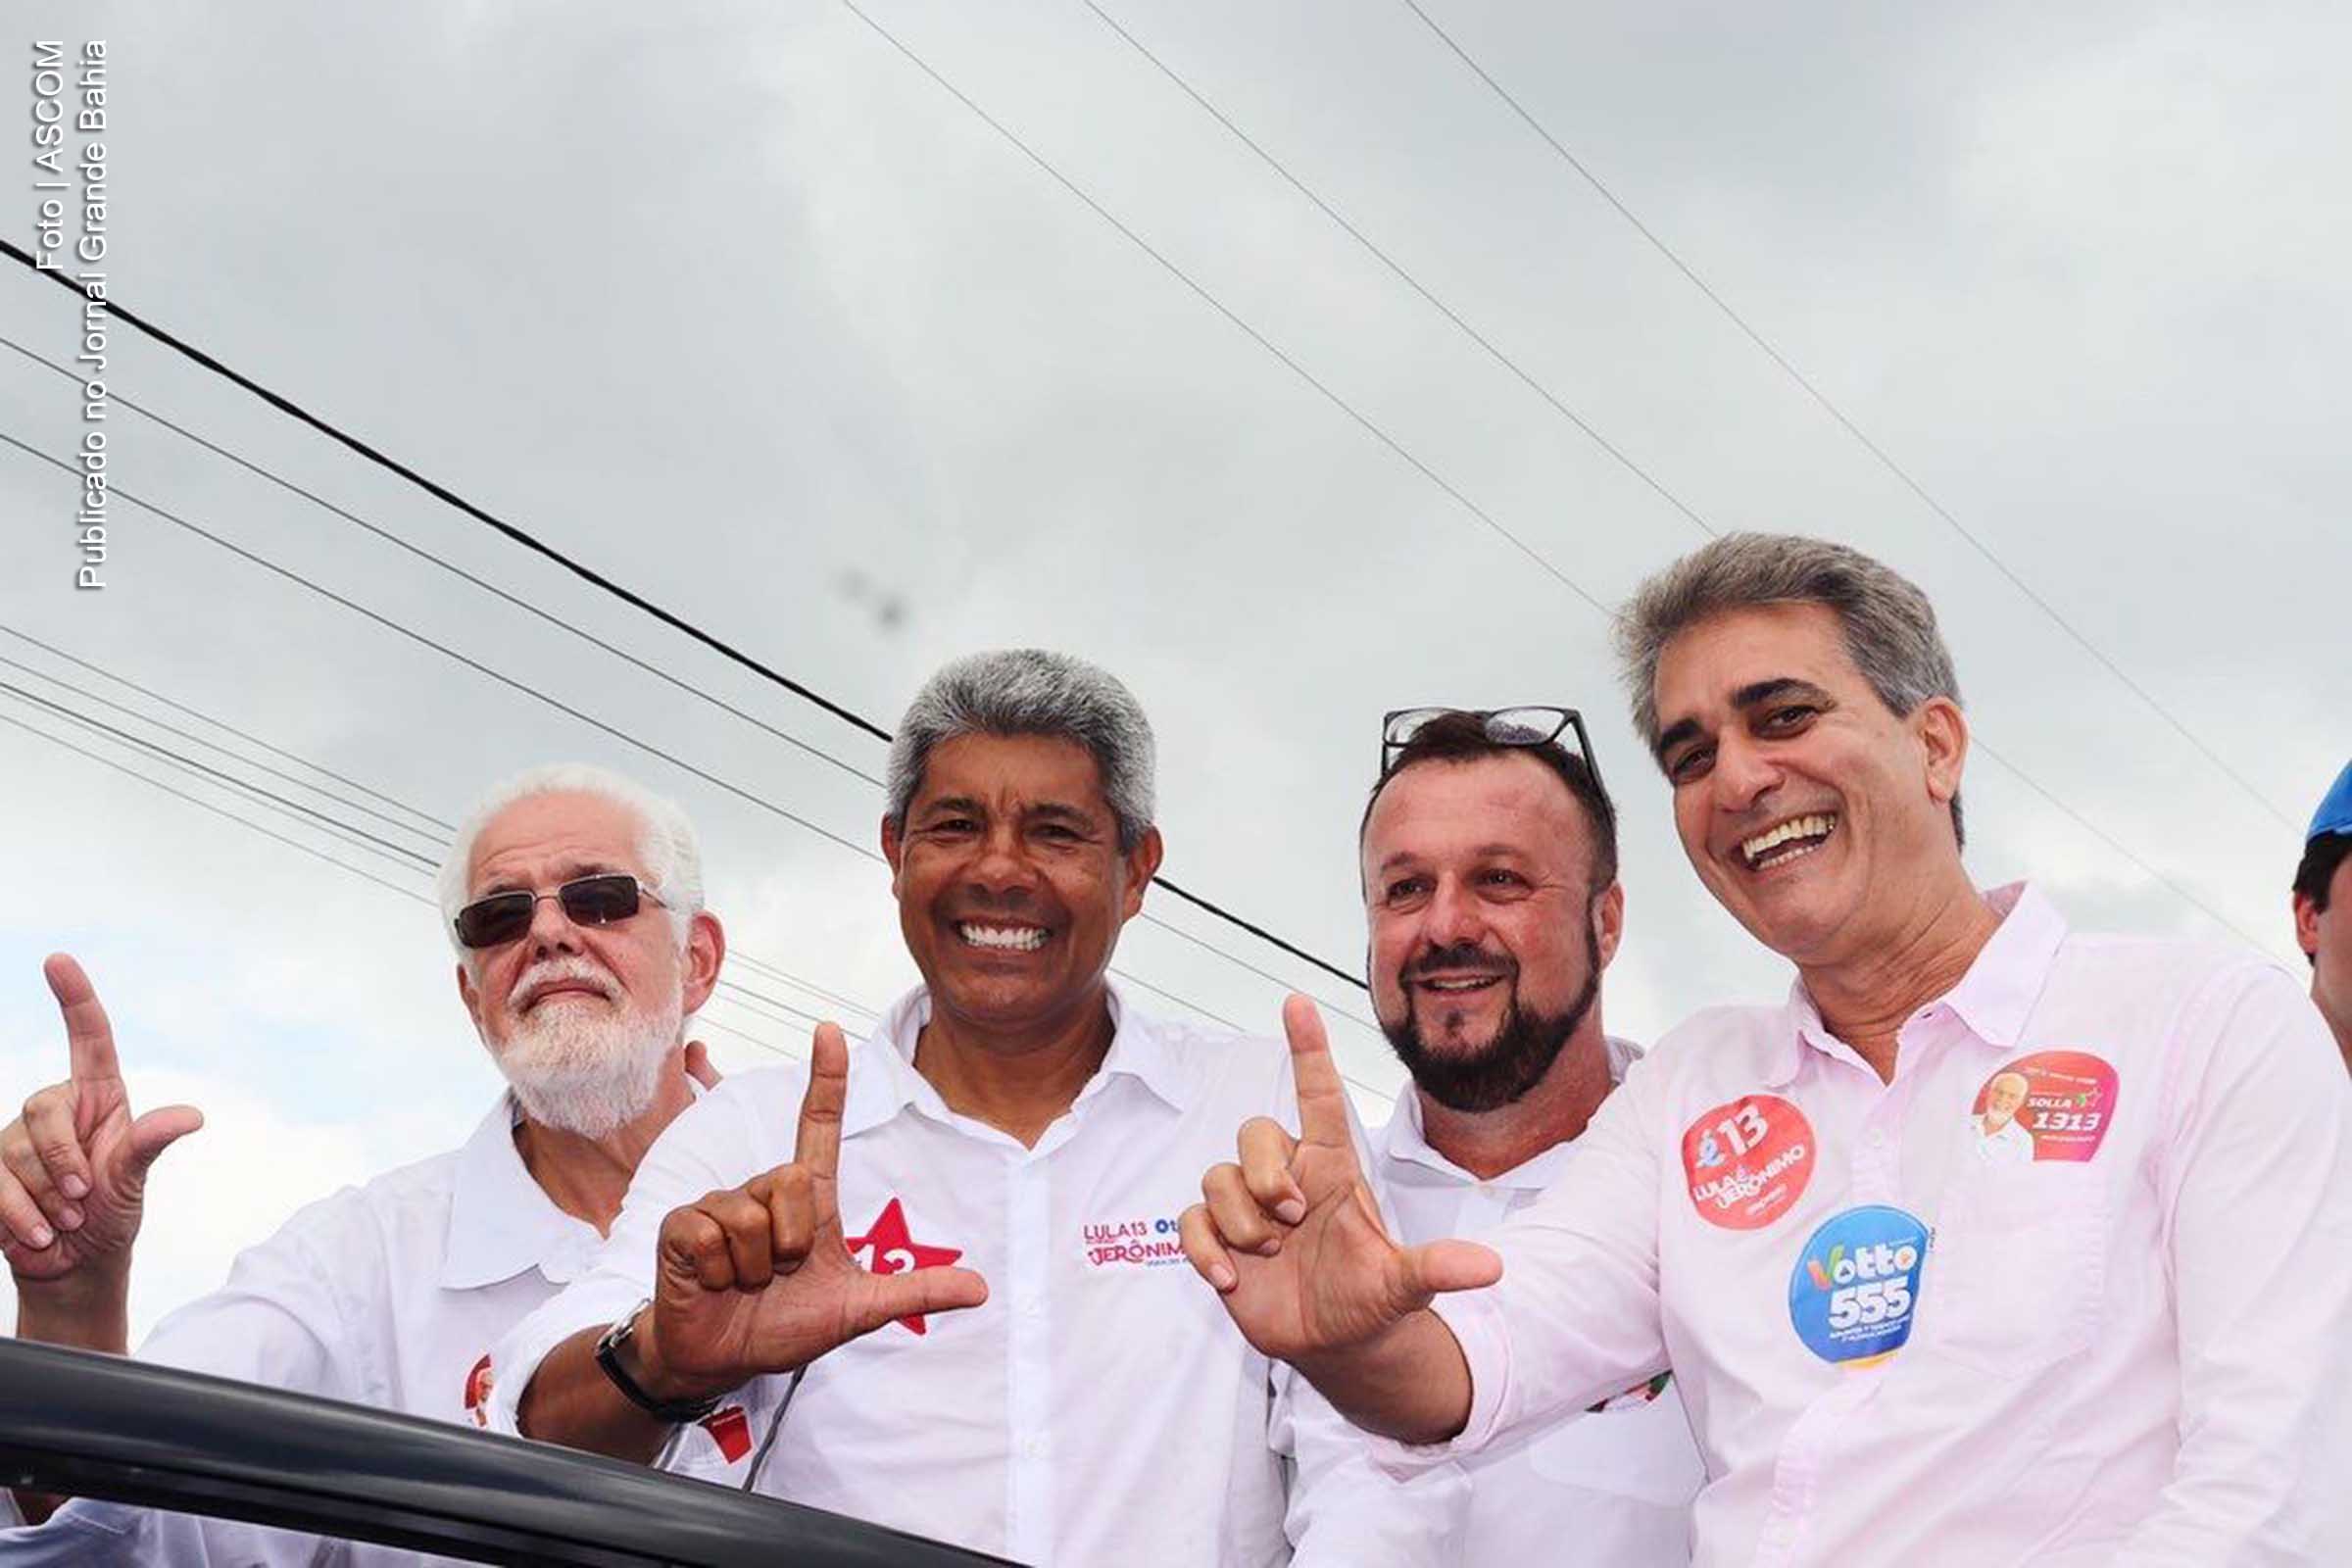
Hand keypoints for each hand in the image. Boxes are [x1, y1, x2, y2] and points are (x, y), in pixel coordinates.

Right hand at [0, 955, 203, 1286]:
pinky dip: (19, 1215)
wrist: (75, 1264)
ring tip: (68, 1219)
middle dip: (65, 1162)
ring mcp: (18, 1137)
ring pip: (16, 1151)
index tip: (58, 958)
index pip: (87, 1036)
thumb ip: (149, 1144)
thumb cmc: (111, 1216)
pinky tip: (40, 1235)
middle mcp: (56, 1108)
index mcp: (98, 1097)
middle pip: (43, 1109)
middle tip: (85, 1198)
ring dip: (47, 1196)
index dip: (73, 996)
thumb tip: (193, 1116)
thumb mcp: (133, 1180)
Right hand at [635, 1022, 987, 1401]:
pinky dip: (721, 1274)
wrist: (722, 1361)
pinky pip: (713, 1236)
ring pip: (752, 1216)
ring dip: (756, 1267)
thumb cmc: (785, 1325)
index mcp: (807, 1200)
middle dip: (792, 1242)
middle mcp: (762, 1190)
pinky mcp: (683, 1226)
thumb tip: (982, 1288)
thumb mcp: (858, 1309)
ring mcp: (720, 1203)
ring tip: (744, 1283)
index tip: (829, 1029)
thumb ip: (915, 1293)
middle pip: (792, 1177)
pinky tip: (713, 1283)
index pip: (818, 1125)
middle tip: (778, 1275)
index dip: (826, 1078)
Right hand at [1180, 995, 1499, 1363]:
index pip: (1318, 1095)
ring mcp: (1249, 1207)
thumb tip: (1493, 1268)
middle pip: (1255, 1130)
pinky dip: (1203, 1248)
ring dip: (1241, 1219)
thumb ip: (1438, 1269)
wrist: (1335, 1343)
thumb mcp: (1405, 1285)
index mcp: (1332, 1168)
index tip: (1298, 1002)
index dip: (1309, 1049)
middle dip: (1266, 1174)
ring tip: (1270, 1256)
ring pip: (1218, 1177)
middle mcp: (1287, 1178)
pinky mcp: (1218, 1239)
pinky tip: (1230, 1278)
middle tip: (1292, 1219)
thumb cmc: (1369, 1297)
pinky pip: (1191, 1220)